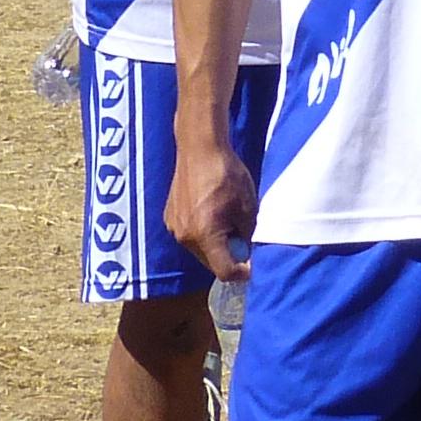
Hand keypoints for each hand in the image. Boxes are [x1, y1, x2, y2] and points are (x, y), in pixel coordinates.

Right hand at [163, 130, 255, 282]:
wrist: (199, 148)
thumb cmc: (227, 174)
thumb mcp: (247, 206)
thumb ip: (247, 235)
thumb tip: (248, 252)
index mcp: (205, 234)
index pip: (224, 272)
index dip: (242, 272)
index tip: (252, 266)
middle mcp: (185, 236)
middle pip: (210, 263)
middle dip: (228, 256)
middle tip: (241, 237)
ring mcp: (174, 227)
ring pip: (200, 250)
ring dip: (215, 244)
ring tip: (226, 220)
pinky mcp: (169, 218)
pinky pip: (190, 236)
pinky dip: (203, 232)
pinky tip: (212, 211)